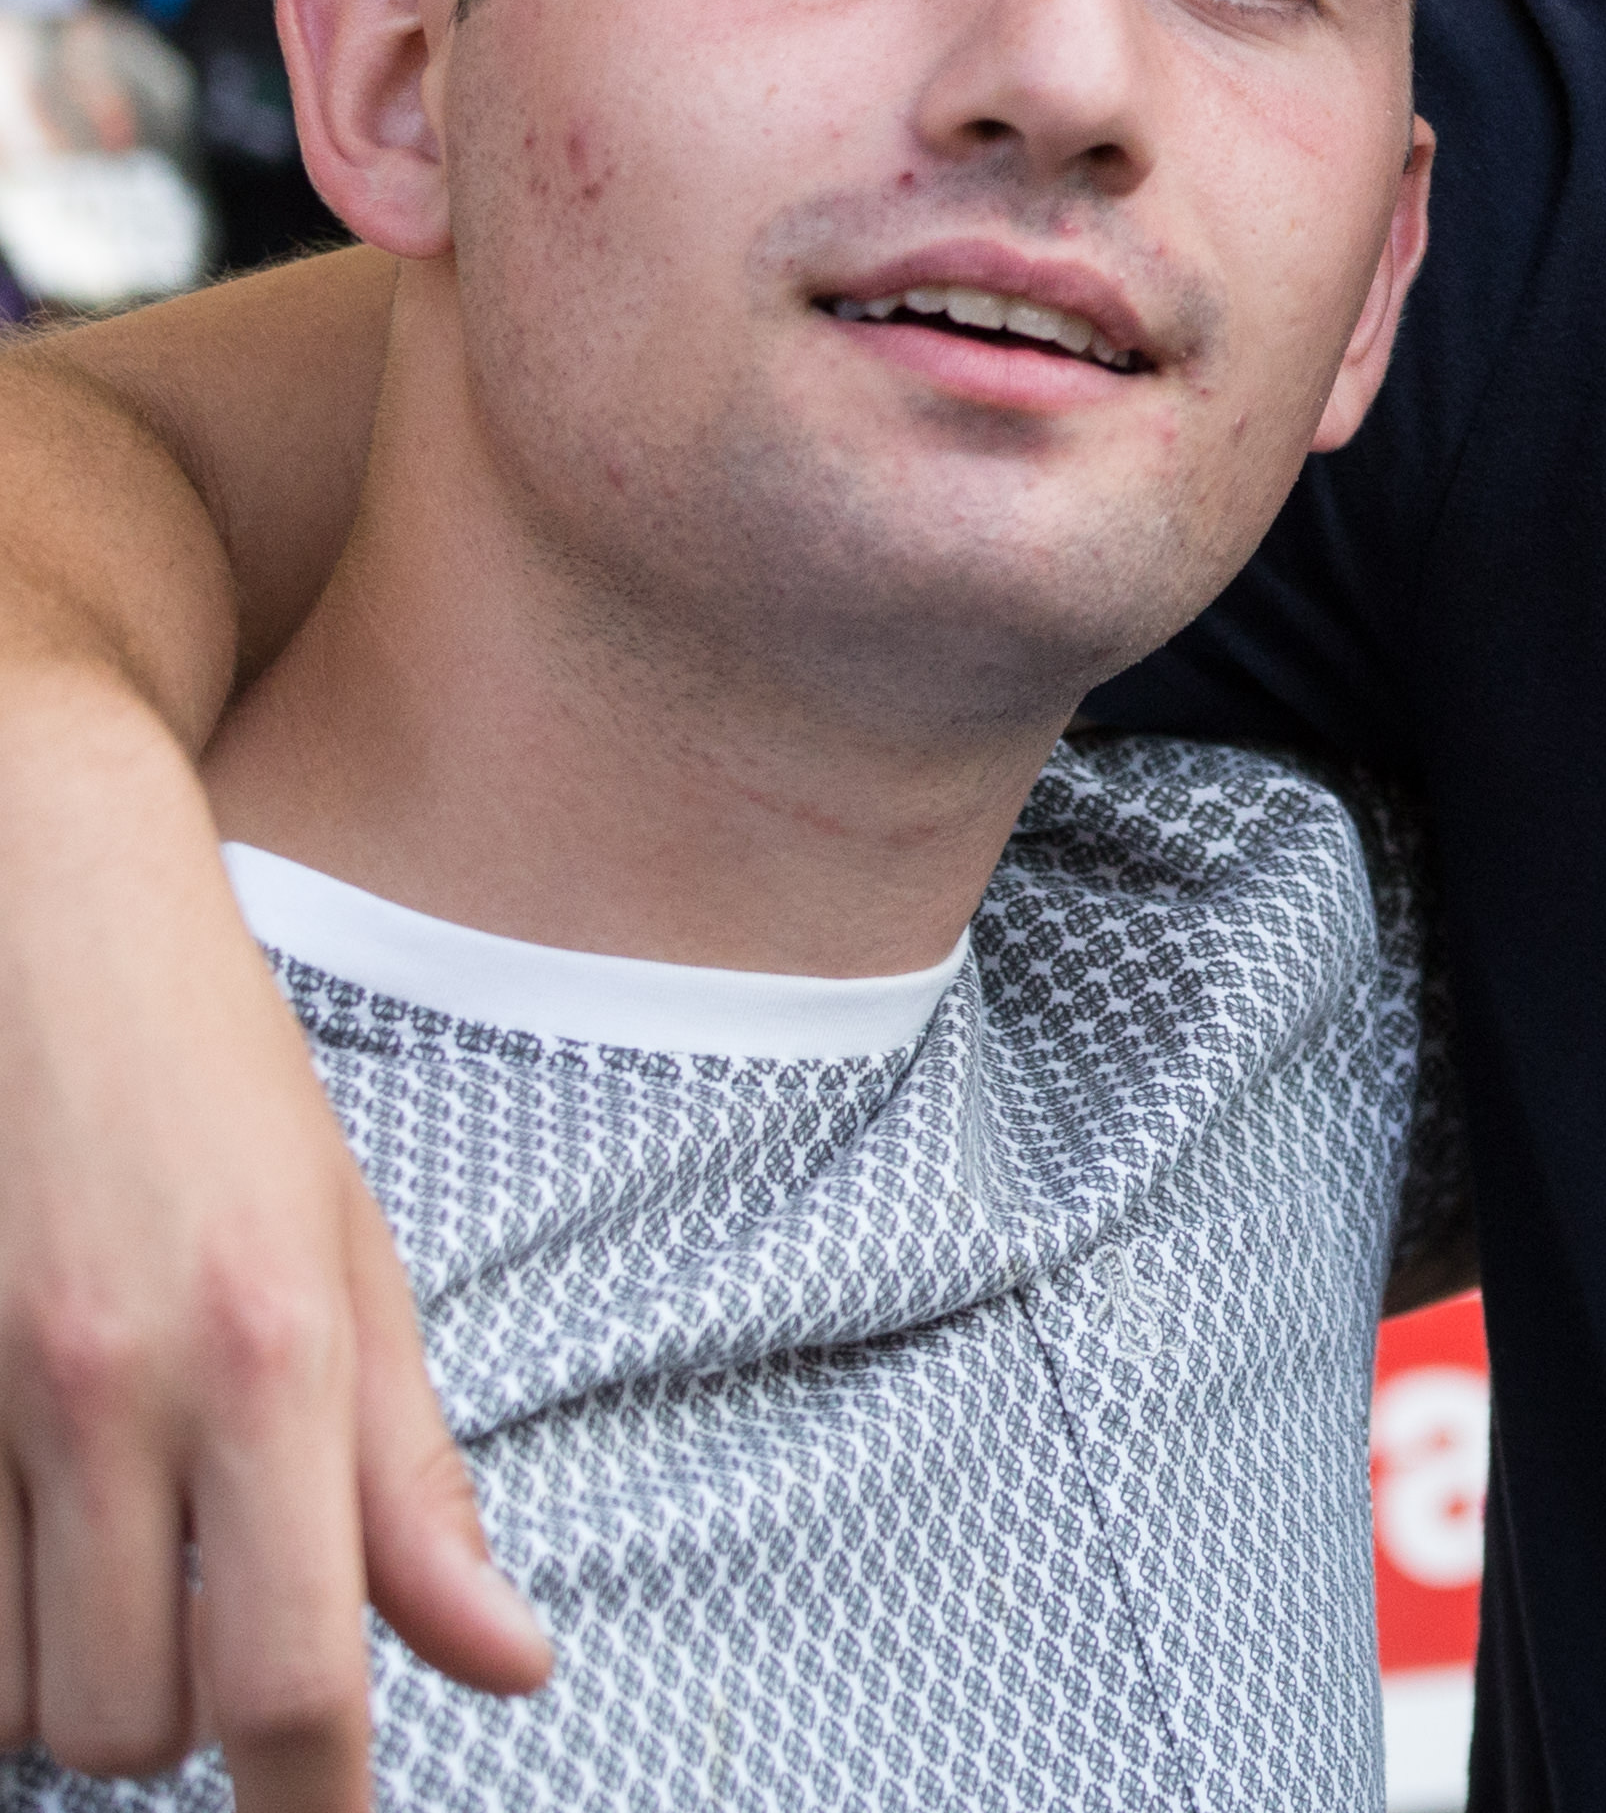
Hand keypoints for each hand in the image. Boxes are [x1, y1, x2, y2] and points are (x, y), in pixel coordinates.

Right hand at [1, 721, 546, 1806]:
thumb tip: (506, 1666)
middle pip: (135, 1720)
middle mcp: (109, 1395)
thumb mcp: (358, 1268)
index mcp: (269, 1357)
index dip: (315, 1800)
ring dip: (87, 1697)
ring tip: (139, 1598)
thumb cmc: (223, 1098)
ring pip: (16, 1698)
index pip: (290, 1671)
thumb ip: (416, 1484)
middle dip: (195, 1735)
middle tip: (233, 1650)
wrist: (42, 930)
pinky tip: (49, 1569)